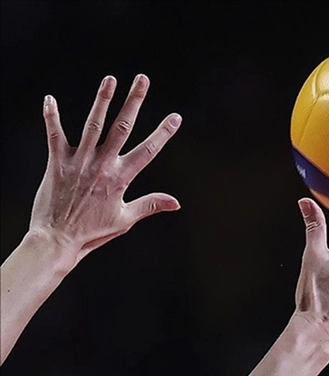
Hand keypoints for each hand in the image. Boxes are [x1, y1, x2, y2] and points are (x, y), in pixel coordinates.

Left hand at [30, 74, 181, 262]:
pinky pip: (54, 135)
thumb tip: (176, 203)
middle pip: (122, 127)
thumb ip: (150, 204)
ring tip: (110, 79)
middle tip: (142, 79)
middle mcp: (102, 166)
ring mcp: (79, 162)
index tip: (175, 117)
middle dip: (134, 101)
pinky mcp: (56, 163)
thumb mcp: (125, 219)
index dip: (163, 133)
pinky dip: (51, 116)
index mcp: (121, 178)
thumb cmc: (92, 232)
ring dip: (102, 100)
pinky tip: (49, 98)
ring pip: (93, 124)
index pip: (148, 150)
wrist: (57, 241)